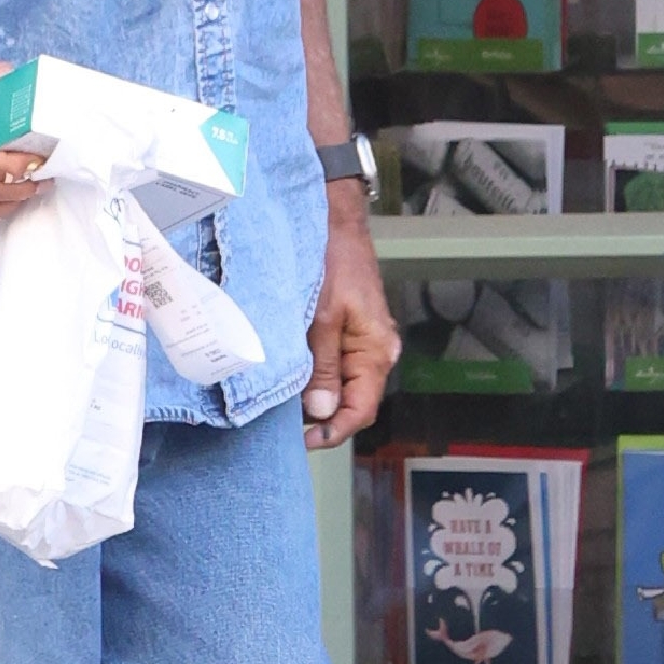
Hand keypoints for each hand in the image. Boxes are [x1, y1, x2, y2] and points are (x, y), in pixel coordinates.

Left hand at [301, 192, 400, 450]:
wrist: (335, 222)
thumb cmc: (333, 262)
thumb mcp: (321, 318)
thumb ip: (322, 367)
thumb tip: (321, 411)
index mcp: (376, 351)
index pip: (361, 409)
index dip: (334, 431)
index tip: (305, 441)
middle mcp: (377, 351)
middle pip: (353, 402)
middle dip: (322, 416)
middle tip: (286, 422)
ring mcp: (366, 342)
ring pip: (344, 385)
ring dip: (318, 396)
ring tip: (286, 399)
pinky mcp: (352, 332)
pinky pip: (338, 366)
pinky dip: (318, 376)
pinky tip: (296, 374)